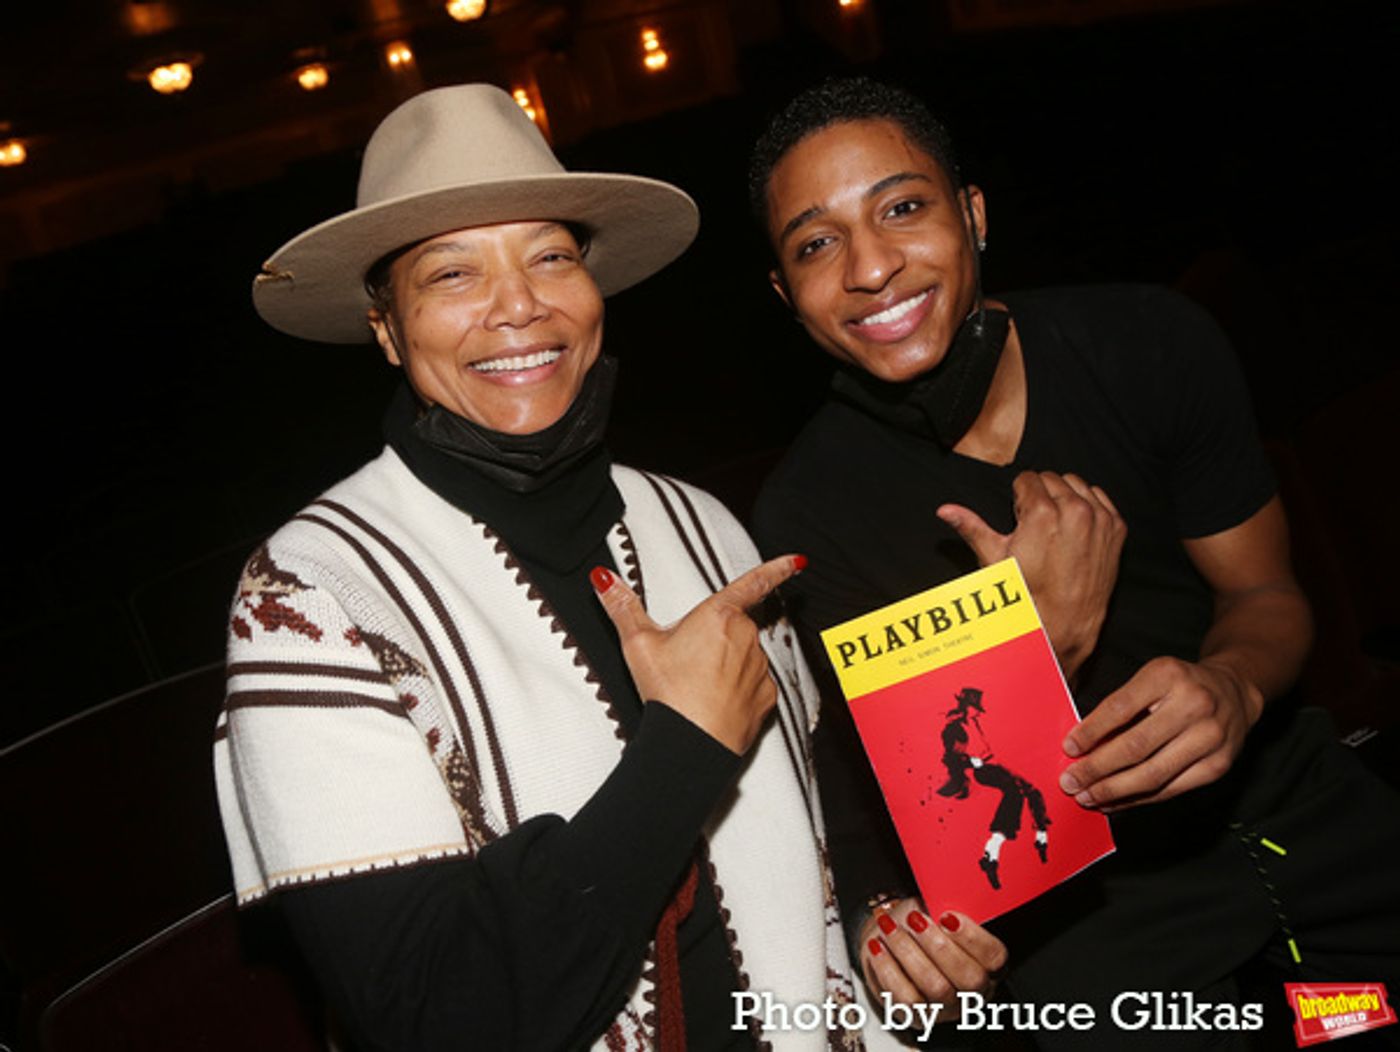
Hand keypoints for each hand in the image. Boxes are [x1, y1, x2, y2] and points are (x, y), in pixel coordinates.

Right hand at [591, 554, 803, 754]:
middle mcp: (746, 637)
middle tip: (687, 662)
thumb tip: (606, 580)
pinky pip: (752, 685)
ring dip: (725, 665)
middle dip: (715, 639)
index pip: (754, 583)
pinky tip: (714, 701)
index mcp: (719, 615)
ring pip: (743, 657)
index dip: (777, 568)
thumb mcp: (637, 644)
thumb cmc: (671, 694)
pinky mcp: (765, 697)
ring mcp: (758, 668)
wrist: (692, 744)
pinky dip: (736, 691)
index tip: (795, 561)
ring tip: (697, 686)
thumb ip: (623, 607)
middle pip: (734, 627)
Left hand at [859, 900, 1006, 1020]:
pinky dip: (888, 969)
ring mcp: (946, 1009)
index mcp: (987, 964)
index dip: (973, 937)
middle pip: (968, 978)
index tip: (947, 916)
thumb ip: (947, 904)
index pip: (994, 957)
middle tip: (916, 920)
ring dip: (909, 953)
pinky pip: (904, 999)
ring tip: (890, 928)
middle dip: (939, 946)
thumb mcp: (937, 907)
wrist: (891, 938)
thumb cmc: (919, 923)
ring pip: (935, 988)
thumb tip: (944, 887)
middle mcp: (973, 991)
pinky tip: (879, 947)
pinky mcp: (917, 1017)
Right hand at [937, 471, 1124, 678]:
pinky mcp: (1115, 528)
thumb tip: (946, 510)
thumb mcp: (994, 558)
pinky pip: (1099, 497)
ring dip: (1064, 497)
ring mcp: (1098, 519)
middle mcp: (1074, 511)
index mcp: (1042, 514)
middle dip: (1040, 496)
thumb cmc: (1029, 594)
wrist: (1065, 622)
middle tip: (1036, 524)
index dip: (1019, 497)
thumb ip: (971, 526)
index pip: (1027, 479)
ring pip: (1076, 483)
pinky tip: (1074, 527)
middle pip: (1052, 479)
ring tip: (1055, 524)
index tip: (1020, 516)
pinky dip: (1087, 505)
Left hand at [1060, 655, 1263, 809]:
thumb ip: (1120, 707)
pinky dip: (1137, 799)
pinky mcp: (1217, 766)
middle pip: (1136, 747)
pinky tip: (1115, 801)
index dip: (1091, 731)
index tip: (1068, 748)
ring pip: (1152, 774)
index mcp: (1167, 676)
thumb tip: (1081, 745)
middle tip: (1070, 782)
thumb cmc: (1180, 686)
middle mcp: (1193, 705)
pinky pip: (1169, 789)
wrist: (1234, 692)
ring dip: (1114, 791)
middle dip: (1097, 769)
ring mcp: (1210, 738)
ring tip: (1087, 797)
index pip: (1121, 708)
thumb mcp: (1150, 679)